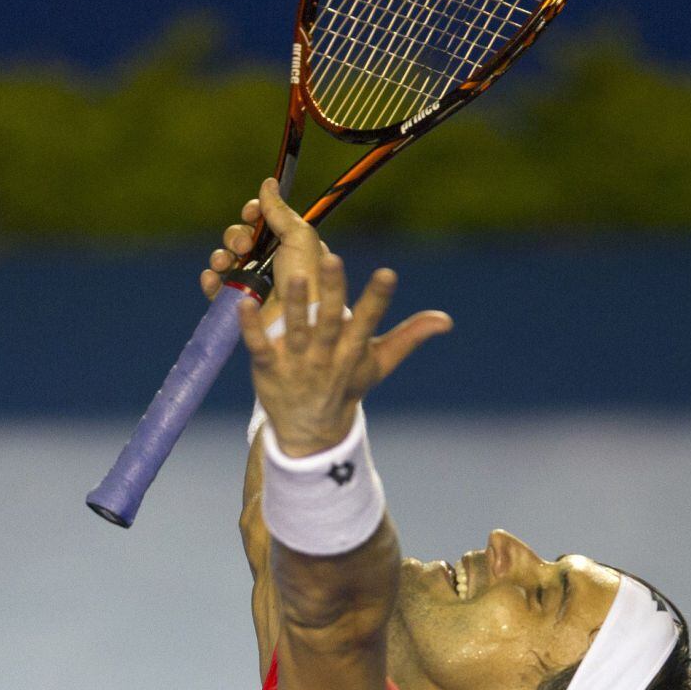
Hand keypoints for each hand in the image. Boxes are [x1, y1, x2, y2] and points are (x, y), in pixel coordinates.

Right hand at [199, 179, 325, 307]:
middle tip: (245, 246)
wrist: (300, 323)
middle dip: (236, 235)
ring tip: (225, 263)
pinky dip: (210, 279)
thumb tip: (269, 181)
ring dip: (220, 255)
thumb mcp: (300, 238)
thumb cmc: (308, 280)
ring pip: (224, 260)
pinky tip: (212, 277)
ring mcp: (252, 286)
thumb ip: (280, 211)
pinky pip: (215, 287)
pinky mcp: (237, 307)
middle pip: (239, 237)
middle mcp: (269, 265)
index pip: (262, 222)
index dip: (253, 213)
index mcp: (288, 247)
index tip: (252, 212)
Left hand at [239, 250, 451, 457]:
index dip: (377, 299)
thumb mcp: (378, 365)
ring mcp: (295, 362)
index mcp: (352, 350)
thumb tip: (446, 320)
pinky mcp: (266, 367)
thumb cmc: (345, 386)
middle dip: (335, 293)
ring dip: (295, 306)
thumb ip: (408, 338)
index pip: (368, 322)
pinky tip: (244, 305)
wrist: (310, 430)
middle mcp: (325, 355)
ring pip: (295, 331)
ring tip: (294, 277)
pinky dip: (251, 328)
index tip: (388, 273)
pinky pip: (257, 346)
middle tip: (335, 259)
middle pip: (330, 321)